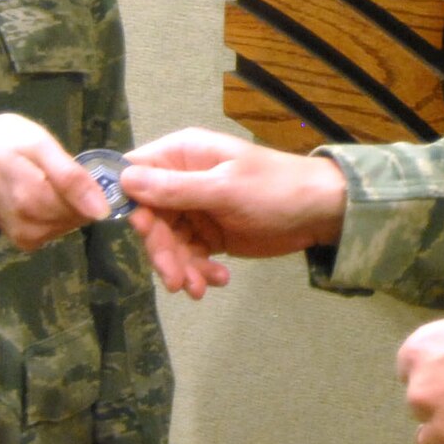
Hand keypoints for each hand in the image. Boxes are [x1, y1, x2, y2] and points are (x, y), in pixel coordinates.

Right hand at [0, 113, 108, 250]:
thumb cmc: (3, 140)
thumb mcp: (38, 144)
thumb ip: (70, 177)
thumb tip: (102, 211)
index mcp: (33, 200)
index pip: (88, 207)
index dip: (92, 187)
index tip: (81, 168)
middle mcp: (29, 226)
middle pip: (78, 217)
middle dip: (78, 195)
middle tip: (59, 169)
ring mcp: (24, 237)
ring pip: (67, 224)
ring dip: (67, 204)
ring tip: (47, 179)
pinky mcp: (21, 240)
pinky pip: (53, 230)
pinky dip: (55, 213)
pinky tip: (43, 195)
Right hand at [121, 129, 347, 298]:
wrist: (319, 213)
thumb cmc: (275, 188)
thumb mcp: (225, 188)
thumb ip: (176, 188)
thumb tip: (125, 180)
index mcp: (183, 154)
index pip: (136, 172)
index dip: (130, 201)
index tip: (142, 230)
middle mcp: (182, 180)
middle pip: (150, 217)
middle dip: (162, 250)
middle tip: (176, 280)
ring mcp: (194, 209)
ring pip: (168, 242)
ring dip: (180, 267)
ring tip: (199, 288)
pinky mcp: (208, 235)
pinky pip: (189, 256)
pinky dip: (198, 271)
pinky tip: (218, 281)